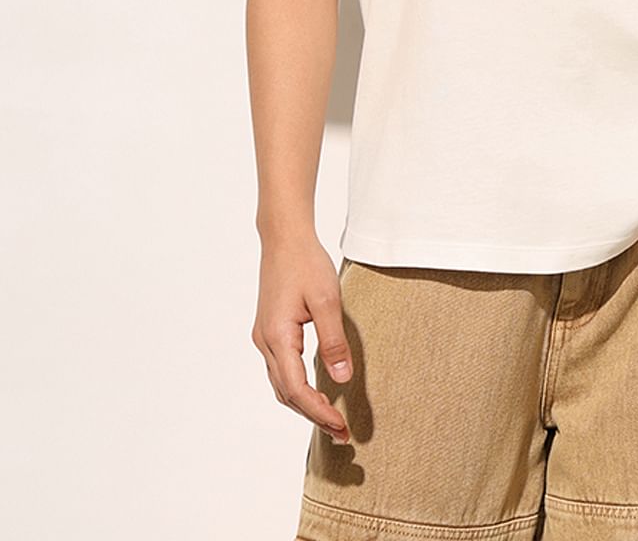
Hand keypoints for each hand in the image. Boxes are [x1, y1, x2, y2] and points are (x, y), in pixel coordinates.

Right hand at [251, 234, 354, 443]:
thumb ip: (333, 340)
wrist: (283, 238)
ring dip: (304, 404)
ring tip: (331, 417)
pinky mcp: (269, 330)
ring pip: (281, 384)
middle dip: (312, 415)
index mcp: (277, 337)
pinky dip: (297, 387)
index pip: (297, 389)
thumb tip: (341, 377)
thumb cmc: (306, 263)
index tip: (340, 427)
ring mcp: (264, 337)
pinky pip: (281, 369)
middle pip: (286, 393)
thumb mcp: (327, 300)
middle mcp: (265, 342)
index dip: (318, 412)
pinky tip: (315, 389)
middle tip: (341, 432)